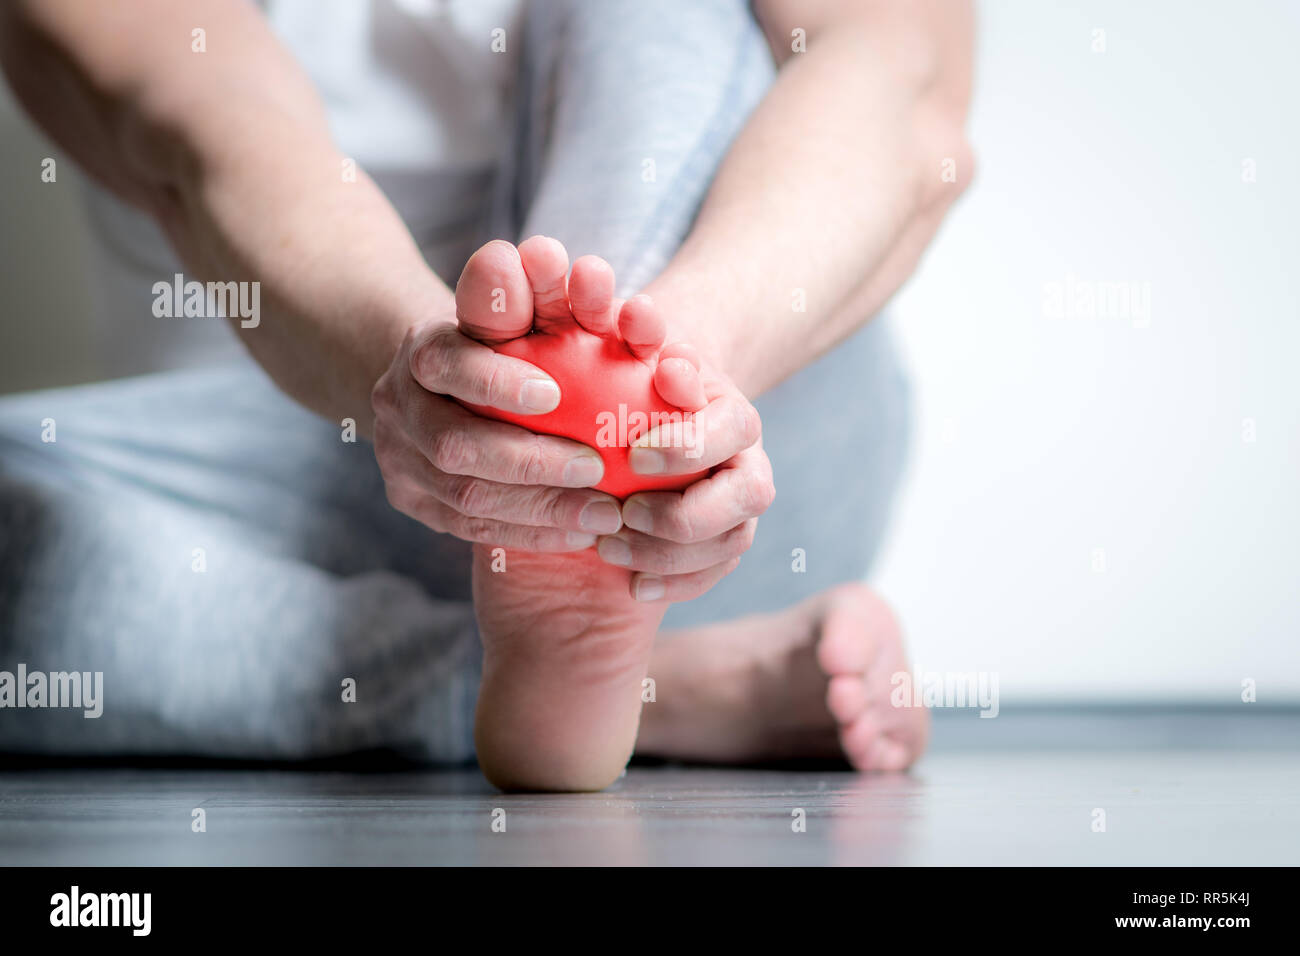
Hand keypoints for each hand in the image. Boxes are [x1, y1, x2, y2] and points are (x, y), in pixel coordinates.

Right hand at [371, 317, 626, 549]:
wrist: (439, 382)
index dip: (498, 382)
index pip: (450, 365)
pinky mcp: (414, 503)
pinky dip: (530, 533)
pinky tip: (580, 534)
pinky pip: (471, 528)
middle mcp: (398, 404)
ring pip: (465, 496)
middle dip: (531, 462)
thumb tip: (540, 253)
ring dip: (540, 509)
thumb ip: (525, 294)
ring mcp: (398, 459)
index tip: (555, 394)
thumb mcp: (508, 309)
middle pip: (456, 445)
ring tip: (604, 514)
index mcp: (422, 348)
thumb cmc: (499, 340)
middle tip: (596, 468)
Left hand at [595, 343, 774, 601]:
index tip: (633, 453)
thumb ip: (638, 330)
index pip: (730, 430)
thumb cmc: (637, 371)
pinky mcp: (724, 545)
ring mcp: (741, 509)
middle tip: (624, 511)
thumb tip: (638, 315)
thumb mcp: (635, 346)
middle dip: (685, 513)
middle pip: (747, 498)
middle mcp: (751, 463)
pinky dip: (675, 585)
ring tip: (608, 547)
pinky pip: (713, 576)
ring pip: (730, 544)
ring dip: (669, 555)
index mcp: (735, 413)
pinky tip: (631, 586)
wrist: (654, 406)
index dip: (688, 445)